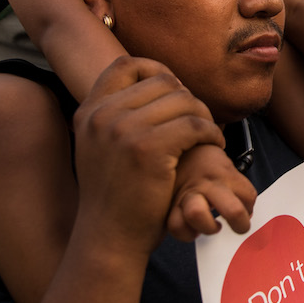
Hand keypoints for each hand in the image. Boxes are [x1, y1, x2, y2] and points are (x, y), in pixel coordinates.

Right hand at [72, 56, 221, 256]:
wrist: (109, 237)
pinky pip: (195, 125)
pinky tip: (213, 146)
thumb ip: (116, 115)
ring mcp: (123, 130)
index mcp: (89, 111)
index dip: (157, 70)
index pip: (126, 64)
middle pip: (163, 81)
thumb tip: (156, 80)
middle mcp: (102, 116)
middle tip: (200, 123)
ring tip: (209, 136)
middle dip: (189, 99)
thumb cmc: (116, 195)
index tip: (176, 91)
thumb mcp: (101, 147)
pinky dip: (211, 133)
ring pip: (184, 101)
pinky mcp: (148, 149)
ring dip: (204, 117)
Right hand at [165, 142, 257, 240]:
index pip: (248, 196)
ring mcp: (187, 194)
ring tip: (212, 226)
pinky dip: (187, 233)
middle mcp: (207, 184)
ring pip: (197, 215)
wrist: (173, 148)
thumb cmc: (203, 161)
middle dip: (240, 223)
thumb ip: (235, 185)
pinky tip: (194, 228)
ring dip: (209, 227)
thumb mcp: (224, 164)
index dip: (250, 206)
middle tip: (239, 225)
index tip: (246, 208)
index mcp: (224, 173)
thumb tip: (245, 211)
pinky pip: (177, 226)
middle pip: (232, 210)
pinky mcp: (170, 205)